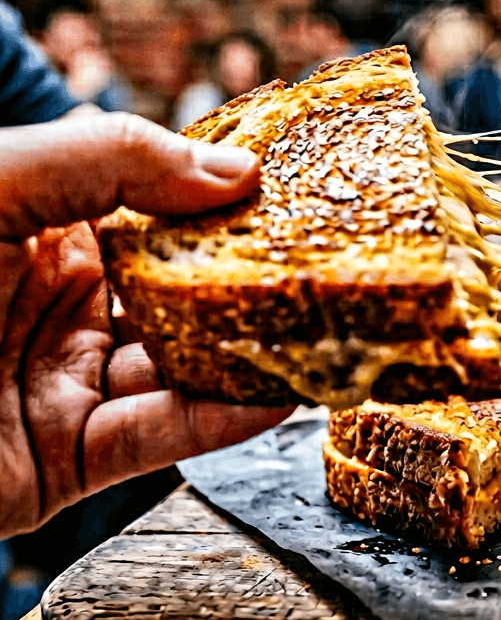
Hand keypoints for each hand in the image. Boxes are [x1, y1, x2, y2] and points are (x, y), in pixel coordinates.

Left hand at [0, 113, 291, 537]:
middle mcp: (67, 303)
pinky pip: (158, 436)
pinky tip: (274, 391)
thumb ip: (111, 158)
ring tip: (325, 330)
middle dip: (257, 279)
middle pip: (187, 291)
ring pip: (186, 367)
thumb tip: (236, 173)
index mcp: (46, 227)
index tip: (303, 185)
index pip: (165, 207)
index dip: (231, 197)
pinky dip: (220, 418)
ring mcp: (66, 382)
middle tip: (335, 264)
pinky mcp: (65, 460)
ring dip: (254, 352)